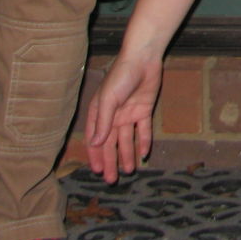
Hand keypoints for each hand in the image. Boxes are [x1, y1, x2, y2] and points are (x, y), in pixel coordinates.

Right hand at [84, 51, 163, 182]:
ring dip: (127, 155)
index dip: (96, 156)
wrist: (142, 59)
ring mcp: (129, 114)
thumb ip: (103, 122)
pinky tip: (144, 154)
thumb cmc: (120, 76)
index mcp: (99, 114)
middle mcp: (113, 116)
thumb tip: (96, 144)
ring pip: (127, 140)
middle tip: (112, 180)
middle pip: (111, 144)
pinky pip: (143, 129)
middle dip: (111, 161)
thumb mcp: (108, 100)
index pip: (95, 140)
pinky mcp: (144, 110)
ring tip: (128, 171)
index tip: (98, 171)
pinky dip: (143, 141)